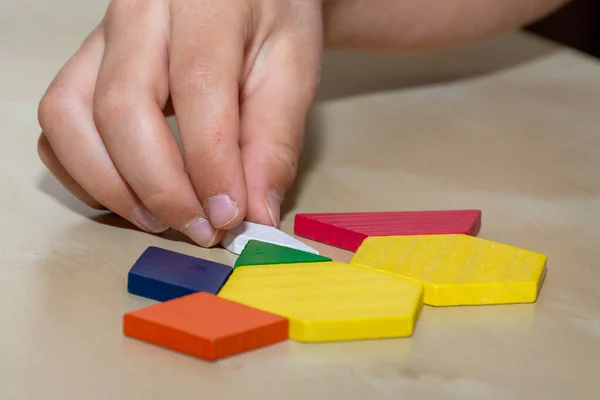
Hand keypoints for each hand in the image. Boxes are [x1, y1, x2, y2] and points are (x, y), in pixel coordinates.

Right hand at [37, 0, 323, 246]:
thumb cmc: (269, 20)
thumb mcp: (291, 70)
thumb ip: (274, 141)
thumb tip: (254, 214)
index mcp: (203, 5)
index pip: (198, 90)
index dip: (211, 166)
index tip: (231, 217)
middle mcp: (138, 13)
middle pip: (121, 108)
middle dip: (160, 187)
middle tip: (201, 229)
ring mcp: (100, 38)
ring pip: (69, 117)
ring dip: (111, 185)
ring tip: (162, 219)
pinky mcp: (85, 64)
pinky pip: (58, 123)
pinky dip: (84, 171)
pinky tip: (128, 193)